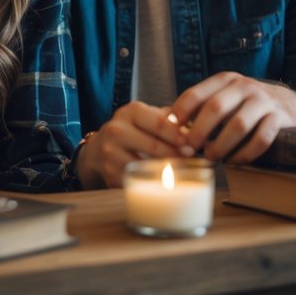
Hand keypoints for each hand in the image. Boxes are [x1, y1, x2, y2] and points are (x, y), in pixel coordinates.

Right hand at [75, 101, 192, 189]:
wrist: (100, 148)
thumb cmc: (134, 130)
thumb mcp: (147, 116)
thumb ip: (169, 118)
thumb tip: (196, 128)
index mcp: (130, 112)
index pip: (159, 123)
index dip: (178, 136)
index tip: (193, 145)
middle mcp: (117, 130)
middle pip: (153, 146)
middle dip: (176, 155)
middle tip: (191, 161)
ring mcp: (111, 153)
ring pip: (146, 166)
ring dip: (167, 171)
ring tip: (181, 172)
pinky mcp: (110, 173)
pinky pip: (138, 180)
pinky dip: (153, 182)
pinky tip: (163, 181)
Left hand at [169, 72, 295, 162]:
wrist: (291, 107)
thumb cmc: (247, 108)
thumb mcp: (226, 99)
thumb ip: (202, 108)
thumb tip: (167, 123)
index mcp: (225, 80)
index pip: (195, 94)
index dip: (180, 113)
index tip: (171, 131)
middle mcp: (244, 86)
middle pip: (215, 108)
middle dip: (199, 132)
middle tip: (189, 150)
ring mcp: (264, 101)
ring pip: (237, 125)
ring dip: (221, 145)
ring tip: (211, 158)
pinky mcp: (280, 119)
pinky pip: (260, 139)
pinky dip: (245, 154)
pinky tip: (235, 161)